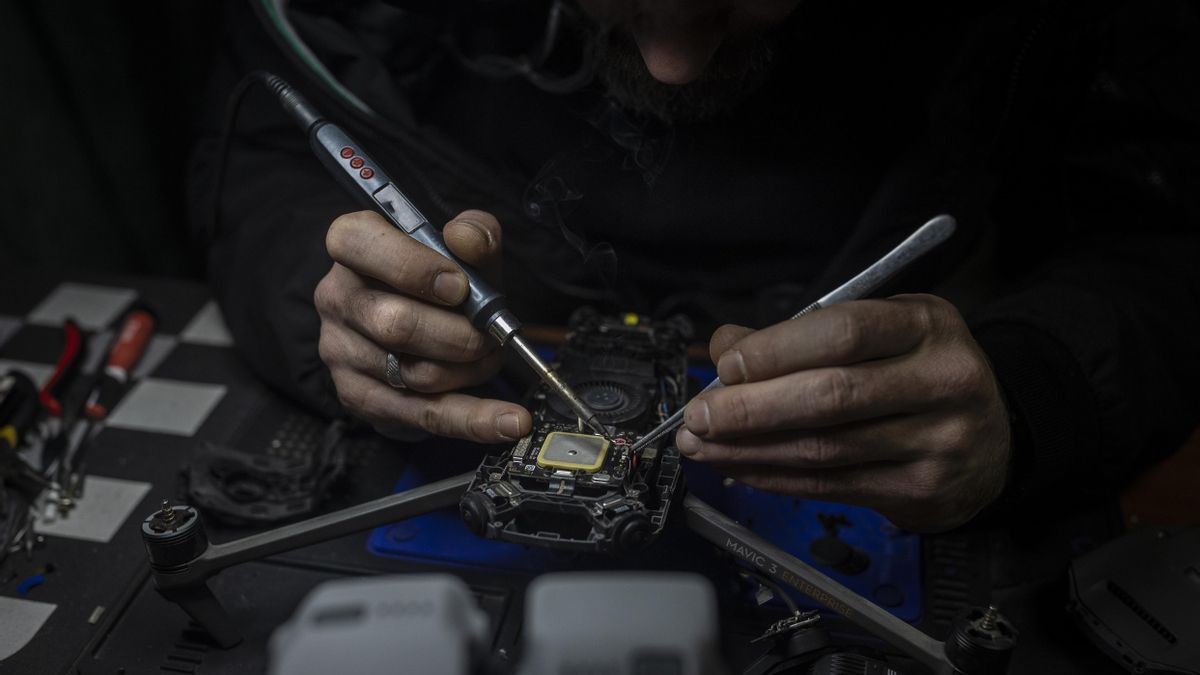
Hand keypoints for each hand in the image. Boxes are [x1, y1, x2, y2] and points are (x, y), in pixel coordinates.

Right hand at [314, 209, 531, 441]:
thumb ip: (474, 235)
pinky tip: (511, 421)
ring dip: (469, 370)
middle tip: (491, 335)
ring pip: (413, 373)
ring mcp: (342, 351)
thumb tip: (466, 238)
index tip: (459, 286)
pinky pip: (425, 414)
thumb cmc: (440, 283)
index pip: (359, 243)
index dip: (411, 266)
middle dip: (459, 335)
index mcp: (352, 245)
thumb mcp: (464, 252)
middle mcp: (337, 297)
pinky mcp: (359, 397)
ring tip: (490, 358)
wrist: (422, 334)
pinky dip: (476, 419)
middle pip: (395, 323)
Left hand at [675, 294, 1010, 531]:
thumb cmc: (922, 372)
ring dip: (750, 449)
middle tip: (697, 415)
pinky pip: (831, 486)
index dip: (777, 350)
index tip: (726, 364)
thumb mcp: (882, 331)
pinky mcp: (921, 491)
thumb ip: (806, 335)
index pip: (844, 333)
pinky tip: (740, 468)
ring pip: (824, 449)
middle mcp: (942, 381)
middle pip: (831, 397)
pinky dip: (775, 478)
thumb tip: (727, 346)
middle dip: (751, 409)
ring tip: (703, 444)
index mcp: (927, 326)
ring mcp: (938, 442)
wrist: (996, 437)